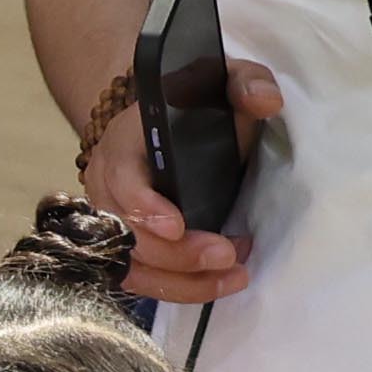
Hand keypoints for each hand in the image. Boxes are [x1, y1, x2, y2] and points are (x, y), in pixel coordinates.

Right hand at [77, 54, 279, 309]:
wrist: (156, 125)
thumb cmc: (190, 106)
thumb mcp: (221, 82)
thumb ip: (246, 83)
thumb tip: (266, 101)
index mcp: (123, 144)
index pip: (120, 179)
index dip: (144, 207)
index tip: (179, 227)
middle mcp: (105, 187)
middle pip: (125, 235)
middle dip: (177, 256)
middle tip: (228, 255)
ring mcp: (109, 222)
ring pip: (131, 268)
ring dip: (182, 282)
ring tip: (233, 276)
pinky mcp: (121, 249)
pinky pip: (140, 281)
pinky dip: (179, 289)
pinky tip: (219, 282)